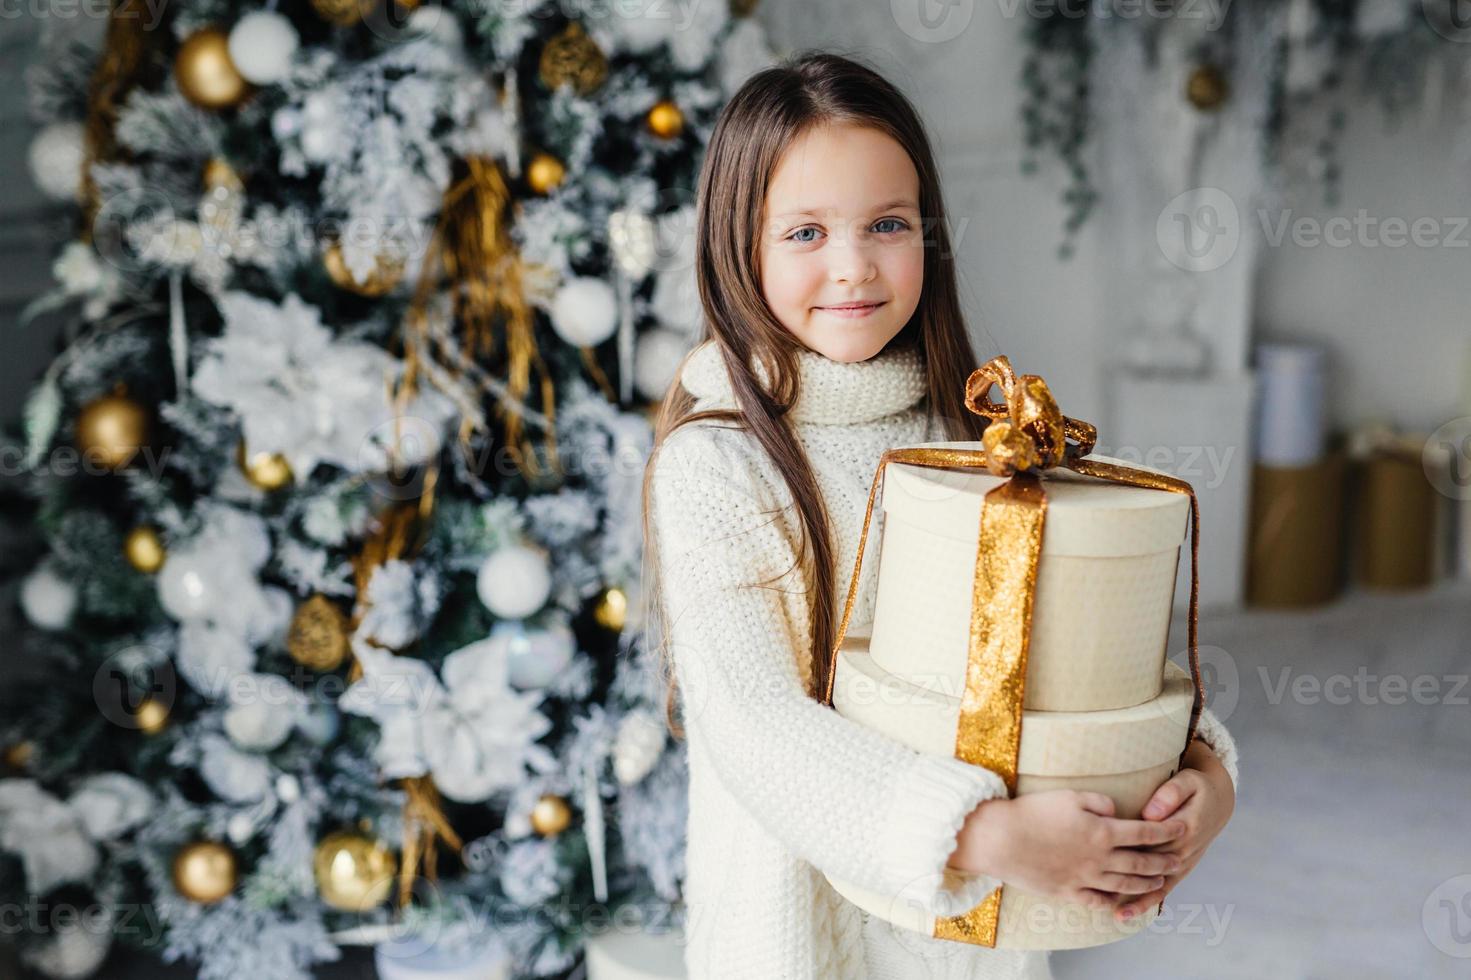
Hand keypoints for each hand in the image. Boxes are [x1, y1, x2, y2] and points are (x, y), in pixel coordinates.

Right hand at [948, 789, 1187, 914]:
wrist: (1001, 840)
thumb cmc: (1033, 812)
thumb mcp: (1069, 795)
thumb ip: (1098, 802)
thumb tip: (1116, 810)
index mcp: (1102, 831)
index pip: (1144, 832)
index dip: (1166, 831)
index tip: (1182, 829)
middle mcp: (1099, 858)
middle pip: (1139, 862)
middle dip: (1163, 861)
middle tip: (1179, 860)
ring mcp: (1084, 878)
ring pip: (1123, 884)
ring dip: (1145, 883)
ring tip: (1158, 882)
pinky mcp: (1067, 892)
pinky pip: (1096, 901)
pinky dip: (1112, 901)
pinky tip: (1119, 900)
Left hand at [1112, 738, 1235, 921]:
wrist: (1218, 800)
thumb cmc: (1196, 787)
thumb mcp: (1187, 781)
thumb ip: (1170, 795)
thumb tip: (1151, 814)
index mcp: (1182, 828)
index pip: (1150, 842)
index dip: (1127, 850)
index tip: (1103, 857)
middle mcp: (1183, 850)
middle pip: (1150, 867)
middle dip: (1126, 880)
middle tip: (1099, 892)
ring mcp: (1182, 862)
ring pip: (1157, 884)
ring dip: (1138, 899)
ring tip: (1117, 914)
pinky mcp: (1180, 868)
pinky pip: (1164, 888)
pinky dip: (1148, 902)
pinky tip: (1129, 913)